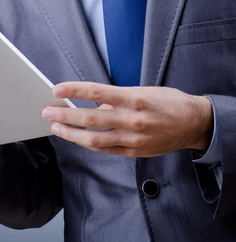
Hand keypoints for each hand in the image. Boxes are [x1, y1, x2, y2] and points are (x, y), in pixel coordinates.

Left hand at [42, 82, 213, 157]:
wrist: (193, 123)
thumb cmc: (168, 101)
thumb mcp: (142, 91)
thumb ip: (117, 98)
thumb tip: (93, 104)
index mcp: (133, 98)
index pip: (96, 92)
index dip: (73, 90)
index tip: (56, 89)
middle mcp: (131, 119)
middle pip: (90, 118)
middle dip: (65, 115)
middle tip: (47, 111)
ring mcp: (132, 139)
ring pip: (94, 139)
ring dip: (71, 133)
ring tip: (56, 127)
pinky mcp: (134, 152)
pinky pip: (106, 149)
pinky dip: (89, 144)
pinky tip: (77, 139)